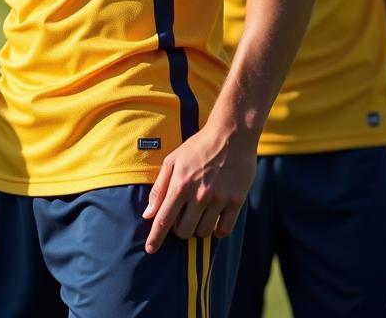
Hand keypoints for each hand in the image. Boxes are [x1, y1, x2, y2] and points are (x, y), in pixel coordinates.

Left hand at [142, 124, 254, 252]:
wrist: (231, 135)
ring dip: (197, 229)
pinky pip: (224, 230)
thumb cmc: (197, 146)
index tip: (150, 250)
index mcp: (180, 184)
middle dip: (179, 229)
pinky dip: (217, 231)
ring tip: (198, 214)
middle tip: (182, 217)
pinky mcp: (236, 202)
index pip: (163, 219)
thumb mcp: (173, 161)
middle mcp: (199, 195)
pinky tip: (214, 220)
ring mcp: (219, 200)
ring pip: (203, 233)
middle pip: (183, 231)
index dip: (155, 237)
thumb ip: (160, 188)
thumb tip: (148, 214)